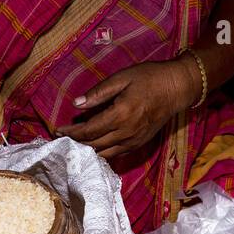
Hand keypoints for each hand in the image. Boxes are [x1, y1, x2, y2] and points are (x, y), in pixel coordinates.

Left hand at [56, 59, 198, 159]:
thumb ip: (98, 93)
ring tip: (73, 146)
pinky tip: (92, 149)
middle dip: (75, 144)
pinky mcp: (138, 145)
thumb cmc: (149, 78)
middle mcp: (126, 133)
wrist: (176, 89)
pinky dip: (102, 154)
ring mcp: (133, 142)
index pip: (88, 130)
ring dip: (87, 152)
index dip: (71, 133)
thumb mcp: (122, 78)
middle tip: (61, 140)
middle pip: (93, 145)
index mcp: (120, 115)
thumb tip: (77, 104)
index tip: (57, 131)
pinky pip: (116, 155)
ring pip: (104, 154)